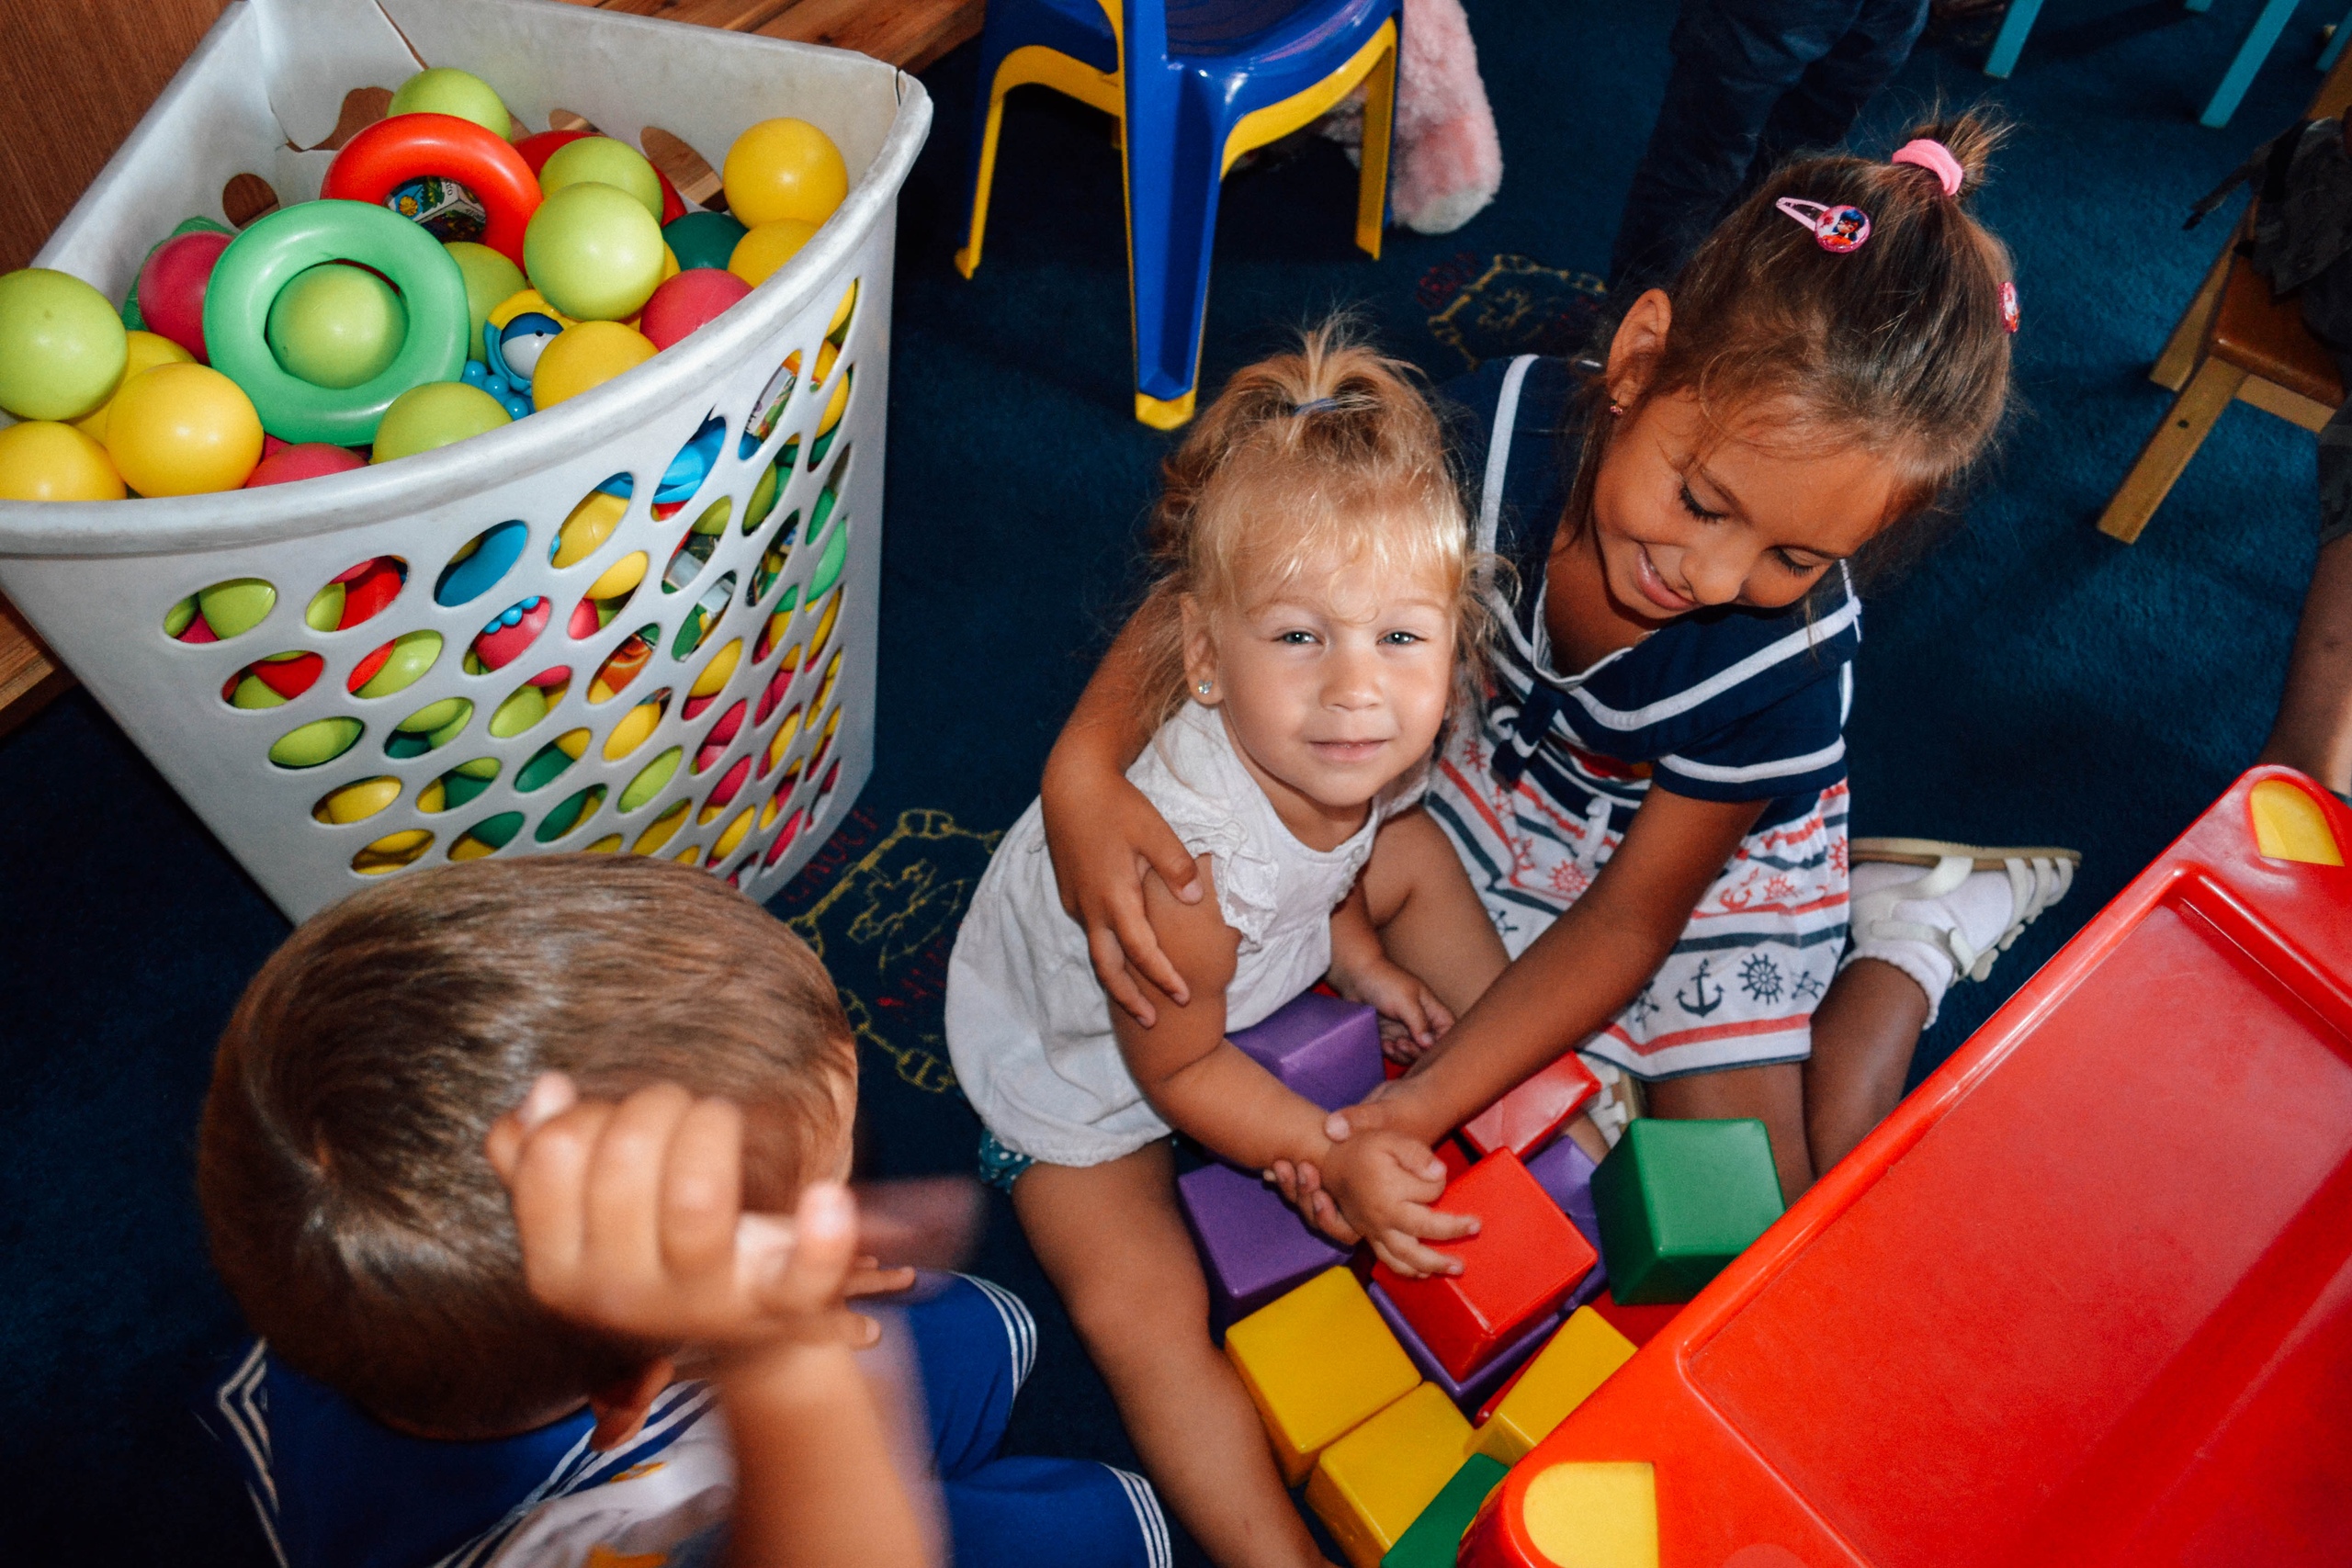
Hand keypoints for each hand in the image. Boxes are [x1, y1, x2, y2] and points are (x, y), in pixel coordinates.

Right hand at [486, 1073, 878, 1353]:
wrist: (746, 1331)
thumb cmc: (661, 1249)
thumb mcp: (588, 1219)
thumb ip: (537, 1161)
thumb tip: (544, 1095)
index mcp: (561, 1273)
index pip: (555, 1152)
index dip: (588, 1112)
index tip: (614, 1123)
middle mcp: (622, 1295)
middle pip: (628, 1155)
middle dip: (658, 1104)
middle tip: (681, 1112)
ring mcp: (704, 1300)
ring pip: (697, 1194)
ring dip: (712, 1123)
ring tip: (721, 1120)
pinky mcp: (781, 1303)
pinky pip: (803, 1275)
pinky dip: (823, 1238)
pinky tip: (828, 1198)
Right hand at [1041, 766, 1200, 1025]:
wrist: (1069, 785)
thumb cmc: (1116, 805)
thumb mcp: (1155, 831)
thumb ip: (1177, 867)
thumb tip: (1195, 898)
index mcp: (1115, 896)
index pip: (1142, 951)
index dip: (1163, 977)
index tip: (1183, 996)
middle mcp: (1092, 907)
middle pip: (1108, 969)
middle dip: (1130, 998)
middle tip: (1151, 1021)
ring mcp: (1077, 902)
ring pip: (1097, 951)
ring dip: (1117, 977)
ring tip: (1137, 996)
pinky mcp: (1070, 893)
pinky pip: (1090, 931)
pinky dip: (1107, 950)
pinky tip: (1122, 950)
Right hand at [1317, 1128, 1476, 1277]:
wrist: (1331, 1162)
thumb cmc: (1363, 1148)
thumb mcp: (1390, 1139)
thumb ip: (1416, 1153)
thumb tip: (1440, 1173)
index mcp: (1391, 1190)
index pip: (1431, 1192)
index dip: (1439, 1183)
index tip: (1437, 1174)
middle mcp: (1384, 1216)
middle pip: (1426, 1230)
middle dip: (1454, 1231)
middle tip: (1476, 1228)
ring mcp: (1376, 1231)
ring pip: (1408, 1256)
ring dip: (1434, 1264)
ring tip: (1456, 1268)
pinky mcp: (1370, 1237)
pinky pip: (1389, 1260)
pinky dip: (1408, 1270)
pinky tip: (1424, 1272)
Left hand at [1328, 956, 1453, 1060]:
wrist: (1355, 976)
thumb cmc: (1384, 982)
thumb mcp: (1405, 1000)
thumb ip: (1419, 1023)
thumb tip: (1430, 1045)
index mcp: (1430, 1009)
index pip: (1448, 1029)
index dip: (1443, 1041)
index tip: (1429, 1046)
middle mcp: (1419, 1021)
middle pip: (1429, 1047)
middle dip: (1418, 1051)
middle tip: (1403, 1043)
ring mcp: (1403, 1029)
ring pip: (1412, 1053)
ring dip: (1404, 1054)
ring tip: (1393, 1044)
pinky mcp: (1387, 1034)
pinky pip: (1394, 1051)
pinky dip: (1391, 1052)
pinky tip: (1384, 1044)